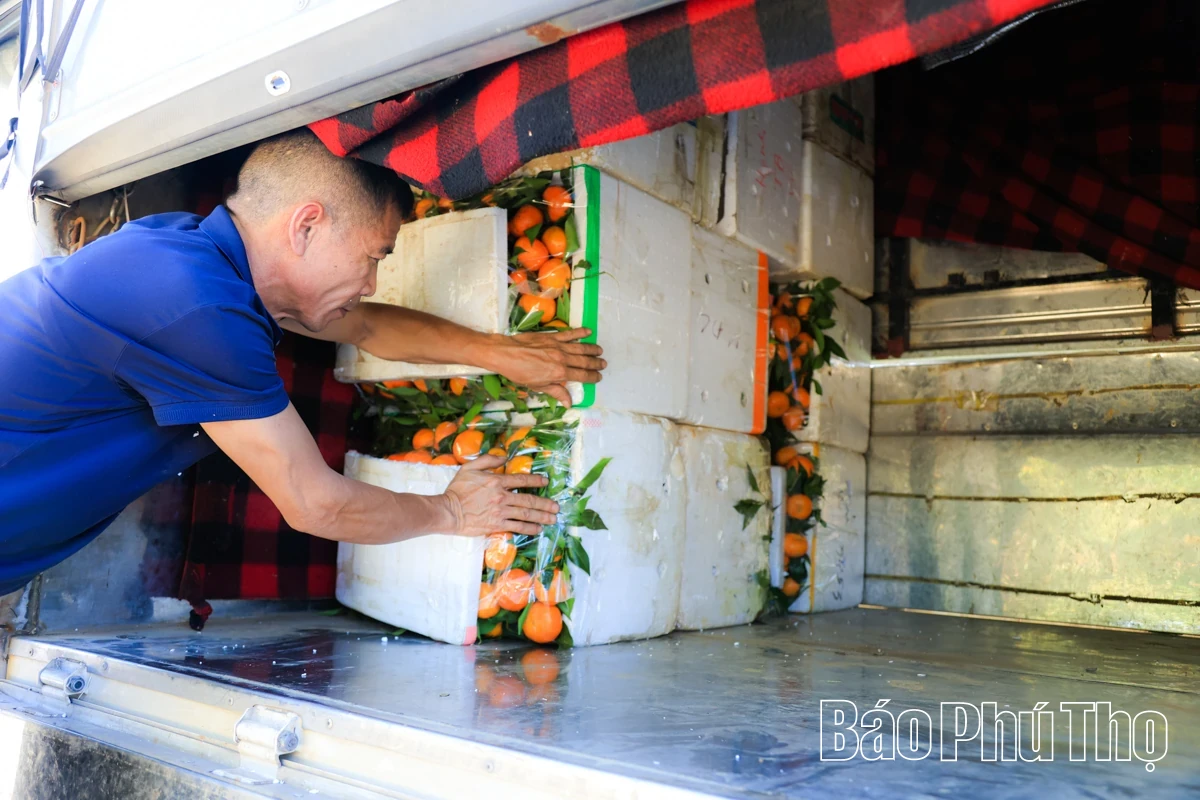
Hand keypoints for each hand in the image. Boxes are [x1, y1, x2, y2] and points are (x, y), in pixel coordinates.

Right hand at [443, 455, 558, 536]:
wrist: (448, 511)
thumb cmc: (457, 490)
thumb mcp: (469, 468)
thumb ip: (488, 460)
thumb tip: (504, 456)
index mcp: (496, 481)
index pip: (521, 480)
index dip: (536, 480)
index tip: (545, 481)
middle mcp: (501, 497)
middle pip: (528, 500)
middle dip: (545, 504)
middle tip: (556, 507)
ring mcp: (500, 512)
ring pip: (526, 514)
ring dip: (542, 517)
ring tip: (552, 519)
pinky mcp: (496, 525)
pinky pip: (516, 527)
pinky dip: (528, 528)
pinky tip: (537, 529)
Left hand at [485, 328, 605, 406]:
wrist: (506, 354)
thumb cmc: (519, 373)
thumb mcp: (537, 386)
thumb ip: (556, 391)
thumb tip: (569, 403)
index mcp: (559, 373)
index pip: (581, 376)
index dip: (592, 377)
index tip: (599, 377)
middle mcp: (562, 359)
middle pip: (584, 361)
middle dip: (595, 363)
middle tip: (603, 364)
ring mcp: (558, 346)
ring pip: (580, 348)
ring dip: (592, 349)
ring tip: (600, 351)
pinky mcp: (552, 337)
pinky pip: (570, 334)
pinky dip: (580, 332)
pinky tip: (588, 332)